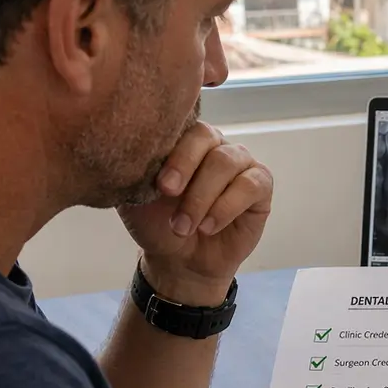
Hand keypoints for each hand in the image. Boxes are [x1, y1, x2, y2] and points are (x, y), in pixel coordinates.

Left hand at [119, 122, 273, 305]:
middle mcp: (215, 145)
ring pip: (227, 163)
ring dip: (202, 197)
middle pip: (207, 138)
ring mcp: (241, 164)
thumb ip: (134, 171)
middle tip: (169, 195)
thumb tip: (127, 151)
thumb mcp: (136, 197)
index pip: (183, 127)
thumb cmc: (158, 223)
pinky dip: (226, 208)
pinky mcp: (260, 186)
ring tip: (184, 226)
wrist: (179, 261)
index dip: (173, 152)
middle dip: (186, 168)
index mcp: (183, 140)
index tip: (160, 185)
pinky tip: (208, 227)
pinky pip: (250, 186)